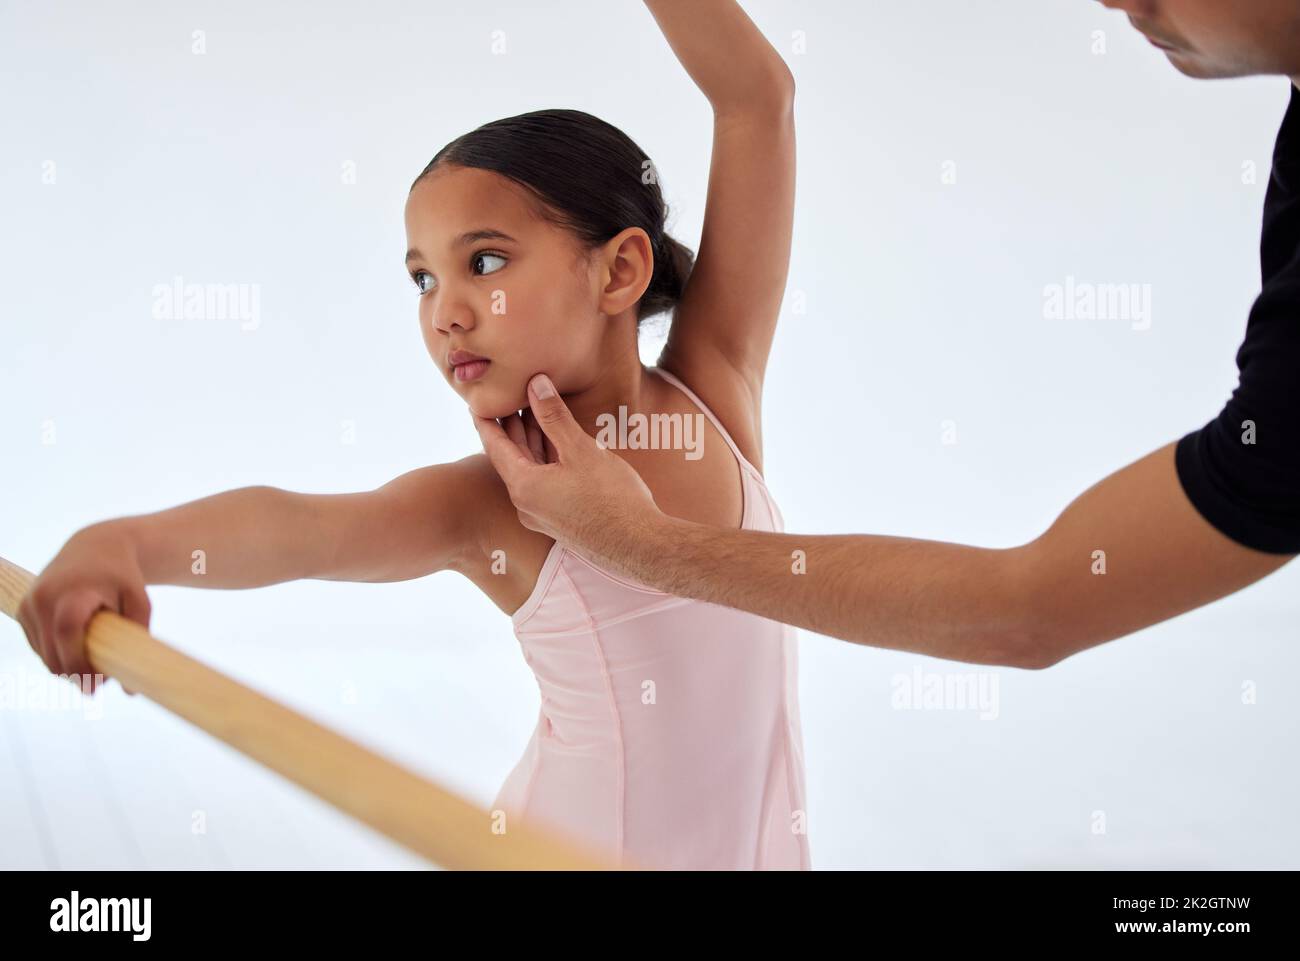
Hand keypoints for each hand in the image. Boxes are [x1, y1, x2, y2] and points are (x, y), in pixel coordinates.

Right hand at [14, 525, 149, 696]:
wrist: (95, 547)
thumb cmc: (123, 576)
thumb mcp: (140, 601)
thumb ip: (139, 639)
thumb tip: (130, 692)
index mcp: (72, 592)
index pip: (67, 633)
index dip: (79, 663)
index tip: (98, 683)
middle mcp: (43, 598)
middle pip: (51, 653)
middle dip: (74, 674)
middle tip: (100, 684)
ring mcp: (29, 604)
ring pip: (42, 654)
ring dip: (64, 666)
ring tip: (92, 666)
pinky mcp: (22, 610)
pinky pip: (36, 645)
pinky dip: (54, 654)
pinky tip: (76, 650)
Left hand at [471, 374, 661, 563]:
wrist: (641, 545)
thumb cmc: (612, 498)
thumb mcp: (580, 450)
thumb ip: (554, 416)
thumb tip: (535, 384)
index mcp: (523, 487)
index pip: (493, 445)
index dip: (485, 419)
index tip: (477, 400)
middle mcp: (526, 504)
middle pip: (512, 457)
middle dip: (513, 426)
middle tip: (512, 396)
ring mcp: (544, 515)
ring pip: (531, 470)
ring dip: (533, 442)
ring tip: (537, 411)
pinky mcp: (562, 520)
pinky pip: (545, 483)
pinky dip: (547, 459)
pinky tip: (559, 444)